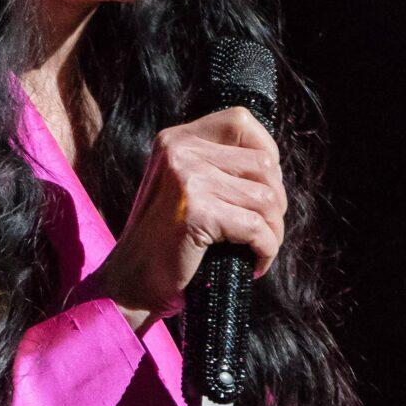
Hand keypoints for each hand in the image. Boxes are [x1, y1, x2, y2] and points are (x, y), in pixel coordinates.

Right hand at [81, 107, 285, 329]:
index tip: (265, 187)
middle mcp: (180, 151)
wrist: (131, 283)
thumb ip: (217, 166)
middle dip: (275, 201)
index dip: (266, 151)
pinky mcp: (197, 213)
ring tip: (260, 249)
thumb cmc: (166, 242)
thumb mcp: (186, 188)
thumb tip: (273, 164)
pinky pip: (256, 228)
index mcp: (176, 139)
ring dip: (273, 231)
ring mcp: (188, 179)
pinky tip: (254, 264)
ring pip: (266, 198)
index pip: (241, 122)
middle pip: (262, 164)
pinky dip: (265, 250)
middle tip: (263, 230)